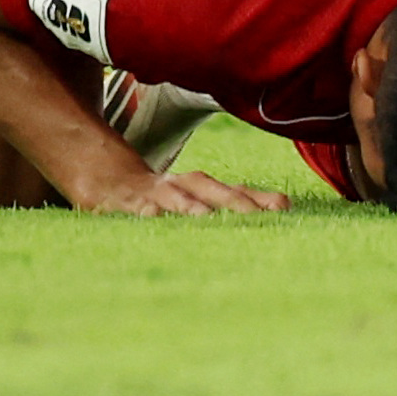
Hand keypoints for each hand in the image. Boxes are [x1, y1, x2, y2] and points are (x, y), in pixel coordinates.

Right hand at [78, 166, 289, 216]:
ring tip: (205, 216)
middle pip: (211, 190)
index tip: (285, 208)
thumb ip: (239, 200)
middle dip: (233, 202)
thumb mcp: (200, 196)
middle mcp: (182, 186)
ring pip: (174, 196)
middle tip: (257, 216)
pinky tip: (150, 217)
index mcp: (203, 187)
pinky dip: (143, 211)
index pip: (236, 191)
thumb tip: (287, 204)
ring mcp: (153, 193)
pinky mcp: (123, 203)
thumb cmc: (166, 193)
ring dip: (189, 205)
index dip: (258, 199)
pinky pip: (134, 207)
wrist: (109, 178)